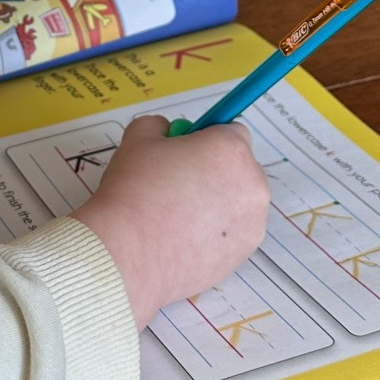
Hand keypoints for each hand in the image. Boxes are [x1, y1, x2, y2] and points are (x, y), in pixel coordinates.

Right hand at [75, 116, 269, 330]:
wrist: (127, 254)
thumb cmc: (133, 191)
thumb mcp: (137, 139)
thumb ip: (159, 126)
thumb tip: (168, 133)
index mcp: (231, 149)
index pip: (231, 131)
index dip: (206, 138)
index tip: (185, 150)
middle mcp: (252, 185)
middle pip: (239, 167)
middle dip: (214, 170)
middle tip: (177, 184)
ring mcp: (252, 224)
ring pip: (237, 202)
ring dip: (216, 202)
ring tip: (176, 215)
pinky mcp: (243, 254)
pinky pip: (231, 233)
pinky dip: (214, 232)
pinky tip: (181, 237)